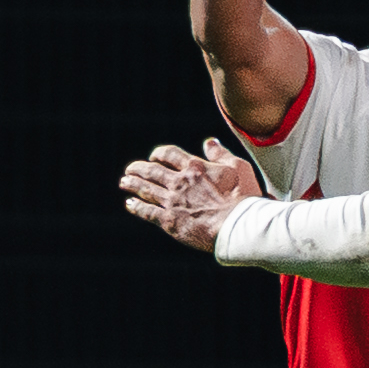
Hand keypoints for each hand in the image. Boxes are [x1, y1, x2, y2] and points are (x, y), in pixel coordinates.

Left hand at [123, 138, 261, 247]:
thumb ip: (221, 154)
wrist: (238, 225)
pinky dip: (136, 207)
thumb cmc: (244, 197)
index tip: (154, 157)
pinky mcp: (169, 221)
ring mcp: (172, 202)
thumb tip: (210, 142)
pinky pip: (147, 212)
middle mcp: (179, 182)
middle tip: (130, 169)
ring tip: (124, 182)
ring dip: (132, 184)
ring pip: (145, 189)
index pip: (169, 154)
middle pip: (152, 170)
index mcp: (194, 167)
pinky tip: (130, 204)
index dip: (159, 154)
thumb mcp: (238, 167)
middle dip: (138, 168)